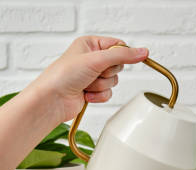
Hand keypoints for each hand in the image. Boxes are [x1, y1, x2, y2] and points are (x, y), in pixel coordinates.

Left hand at [0, 36, 148, 169]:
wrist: (52, 100)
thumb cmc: (63, 76)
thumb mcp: (96, 60)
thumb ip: (122, 56)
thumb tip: (143, 51)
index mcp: (90, 44)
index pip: (118, 46)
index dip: (121, 55)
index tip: (117, 62)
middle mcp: (92, 58)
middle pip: (118, 66)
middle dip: (107, 73)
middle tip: (92, 73)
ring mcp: (92, 75)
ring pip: (114, 81)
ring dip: (101, 86)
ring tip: (86, 85)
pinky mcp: (93, 90)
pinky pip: (109, 93)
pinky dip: (99, 96)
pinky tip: (86, 94)